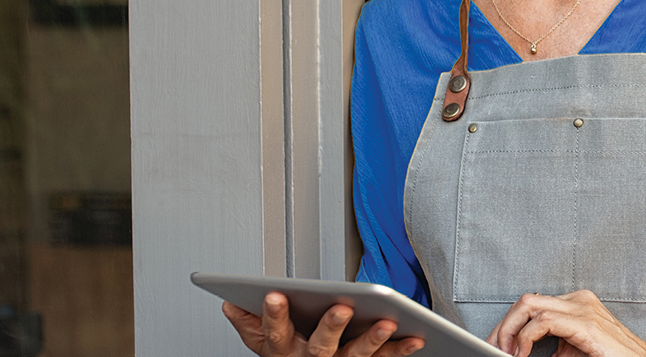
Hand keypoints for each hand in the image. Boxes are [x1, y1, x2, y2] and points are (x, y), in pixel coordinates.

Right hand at [223, 291, 422, 356]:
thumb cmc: (290, 352)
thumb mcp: (263, 341)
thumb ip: (249, 323)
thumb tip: (230, 303)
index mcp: (284, 350)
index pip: (275, 332)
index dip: (274, 315)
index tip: (275, 295)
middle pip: (320, 347)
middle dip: (331, 327)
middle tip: (342, 308)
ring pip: (355, 355)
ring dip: (372, 340)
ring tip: (387, 322)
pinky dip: (400, 350)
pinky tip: (416, 337)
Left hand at [491, 290, 645, 356]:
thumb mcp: (572, 352)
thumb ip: (551, 348)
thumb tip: (519, 354)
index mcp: (575, 304)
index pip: (531, 304)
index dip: (508, 325)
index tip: (496, 346)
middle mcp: (578, 300)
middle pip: (525, 301)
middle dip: (502, 326)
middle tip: (492, 349)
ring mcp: (582, 308)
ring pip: (528, 305)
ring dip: (509, 331)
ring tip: (505, 352)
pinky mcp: (585, 323)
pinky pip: (542, 320)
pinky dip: (525, 337)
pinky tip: (522, 353)